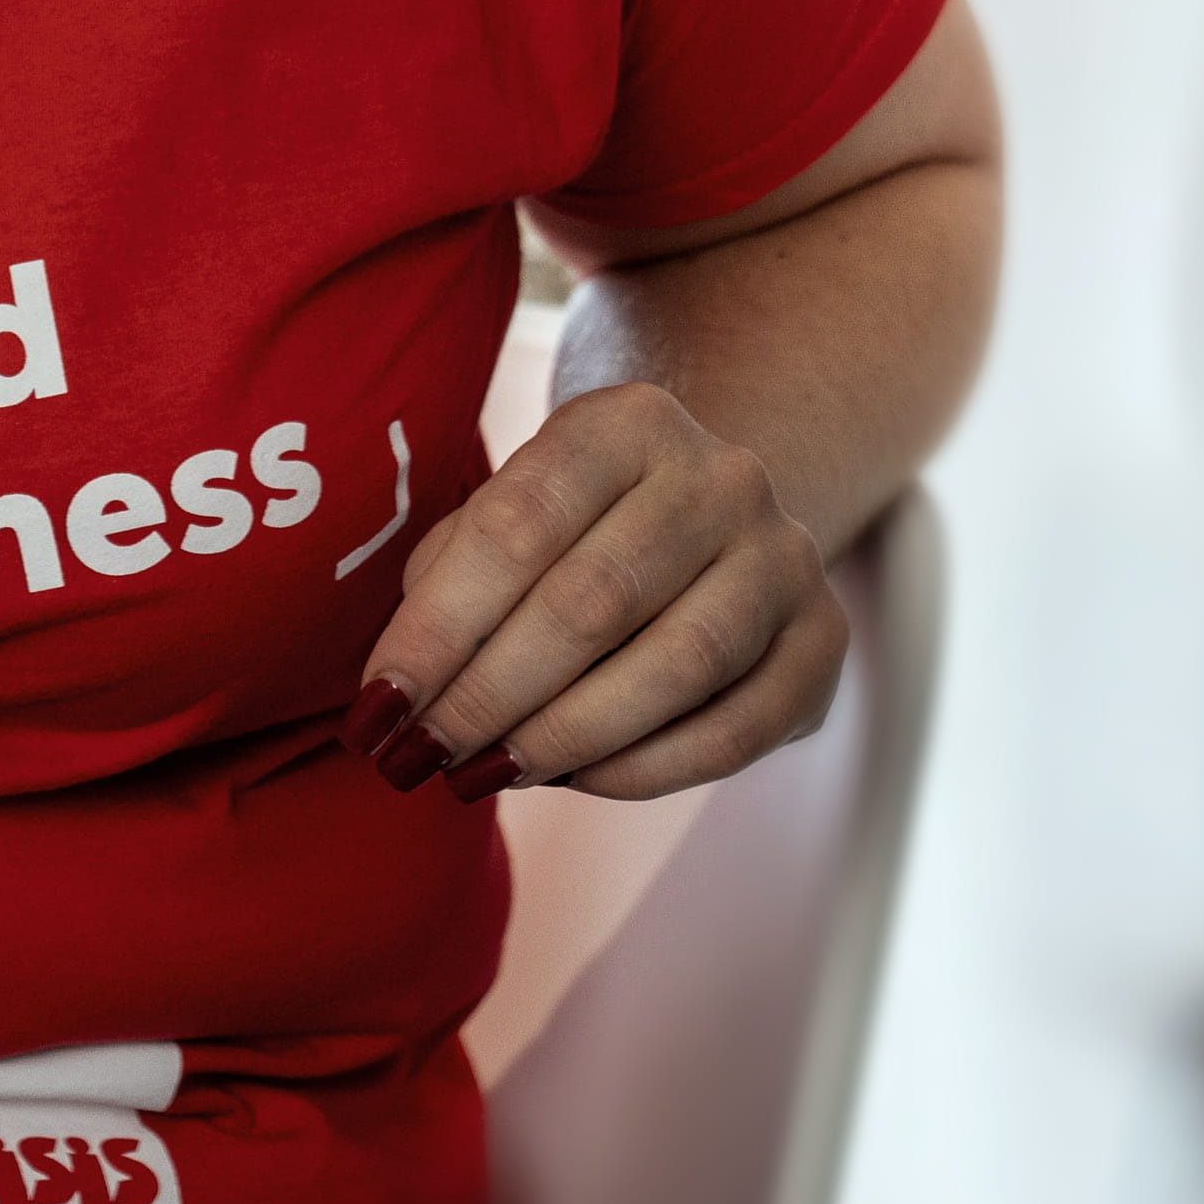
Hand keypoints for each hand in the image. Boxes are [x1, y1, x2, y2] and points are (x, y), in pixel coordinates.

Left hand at [352, 380, 842, 799]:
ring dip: (563, 737)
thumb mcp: (508, 513)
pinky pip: (735, 730)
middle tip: (424, 756)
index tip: (381, 706)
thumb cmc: (575, 530)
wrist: (708, 521)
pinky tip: (575, 781)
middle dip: (491, 694)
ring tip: (486, 774)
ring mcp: (785, 556)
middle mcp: (724, 475)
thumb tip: (393, 698)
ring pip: (674, 667)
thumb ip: (450, 583)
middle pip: (593, 601)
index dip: (439, 626)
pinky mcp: (822, 640)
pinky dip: (645, 770)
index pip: (518, 525)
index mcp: (629, 422)